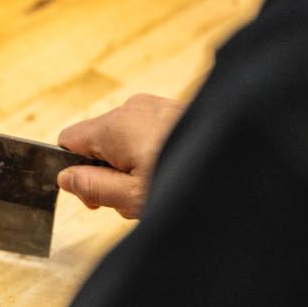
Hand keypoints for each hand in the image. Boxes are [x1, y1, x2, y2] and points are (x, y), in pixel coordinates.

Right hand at [56, 93, 184, 218]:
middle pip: (96, 142)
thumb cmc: (188, 183)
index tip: (94, 195)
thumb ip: (91, 187)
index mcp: (114, 126)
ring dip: (130, 166)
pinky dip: (150, 154)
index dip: (73, 171)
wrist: (243, 167)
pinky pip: (146, 133)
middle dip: (106, 172)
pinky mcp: (175, 110)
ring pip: (122, 140)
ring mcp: (156, 106)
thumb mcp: (130, 197)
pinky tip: (170, 171)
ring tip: (156, 187)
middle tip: (130, 200)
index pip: (68, 141)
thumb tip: (64, 178)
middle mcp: (132, 108)